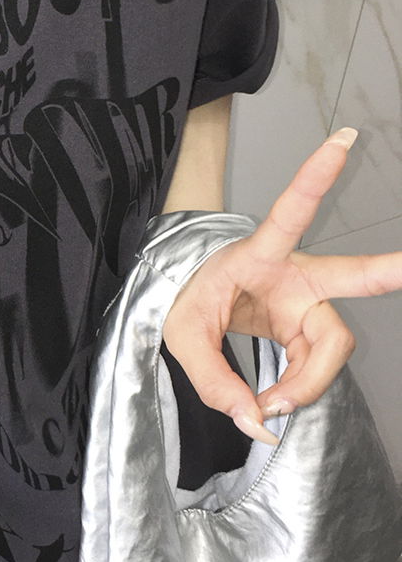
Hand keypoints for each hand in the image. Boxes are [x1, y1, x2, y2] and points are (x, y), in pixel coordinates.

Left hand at [160, 127, 401, 446]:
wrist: (185, 301)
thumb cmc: (185, 299)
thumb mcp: (181, 336)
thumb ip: (214, 379)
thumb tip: (256, 418)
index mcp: (258, 254)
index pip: (289, 215)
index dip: (314, 179)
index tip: (341, 142)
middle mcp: (293, 274)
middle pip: (350, 281)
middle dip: (386, 270)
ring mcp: (304, 301)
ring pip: (332, 345)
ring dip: (309, 382)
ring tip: (270, 405)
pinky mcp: (305, 327)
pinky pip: (318, 364)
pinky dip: (301, 389)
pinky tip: (276, 401)